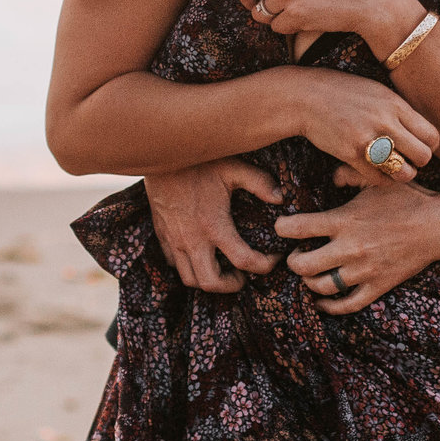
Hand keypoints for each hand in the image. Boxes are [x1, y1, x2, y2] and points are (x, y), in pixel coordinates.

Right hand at [143, 158, 281, 290]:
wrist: (158, 153)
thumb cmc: (198, 161)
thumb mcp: (233, 167)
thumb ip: (259, 183)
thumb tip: (281, 198)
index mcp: (214, 225)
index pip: (243, 260)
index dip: (263, 266)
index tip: (272, 259)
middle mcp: (192, 239)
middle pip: (210, 283)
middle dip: (231, 286)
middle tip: (243, 276)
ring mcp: (174, 239)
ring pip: (189, 279)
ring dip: (209, 281)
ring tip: (223, 270)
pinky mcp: (162, 235)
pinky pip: (174, 264)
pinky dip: (189, 267)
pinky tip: (201, 255)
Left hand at [272, 177, 439, 314]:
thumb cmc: (408, 199)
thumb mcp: (376, 181)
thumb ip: (348, 175)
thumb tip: (331, 177)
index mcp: (345, 220)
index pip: (297, 227)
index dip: (282, 228)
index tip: (282, 227)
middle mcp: (350, 248)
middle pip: (302, 265)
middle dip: (292, 260)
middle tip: (295, 254)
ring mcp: (363, 271)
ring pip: (321, 287)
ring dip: (309, 281)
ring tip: (310, 273)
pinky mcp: (377, 287)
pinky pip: (346, 305)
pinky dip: (329, 306)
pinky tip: (322, 300)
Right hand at [285, 69, 437, 183]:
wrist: (306, 96)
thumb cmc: (343, 93)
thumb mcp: (377, 92)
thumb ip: (399, 110)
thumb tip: (420, 130)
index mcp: (395, 104)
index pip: (431, 135)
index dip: (428, 146)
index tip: (417, 147)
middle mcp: (385, 121)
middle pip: (423, 156)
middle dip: (418, 163)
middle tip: (407, 161)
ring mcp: (368, 139)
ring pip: (403, 172)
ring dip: (401, 175)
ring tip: (392, 169)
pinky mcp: (351, 154)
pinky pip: (378, 179)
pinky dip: (380, 180)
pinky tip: (374, 172)